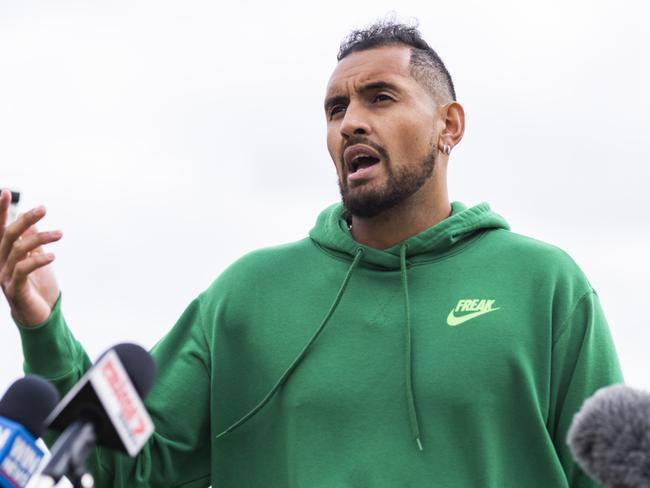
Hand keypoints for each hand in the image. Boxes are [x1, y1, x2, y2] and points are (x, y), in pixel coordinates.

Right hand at [0, 189, 61, 325]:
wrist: (39, 316)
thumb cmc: (38, 287)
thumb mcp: (36, 260)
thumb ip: (32, 243)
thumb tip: (32, 223)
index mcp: (4, 254)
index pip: (0, 229)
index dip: (0, 211)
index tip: (4, 191)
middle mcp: (0, 263)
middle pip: (9, 235)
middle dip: (25, 219)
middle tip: (44, 208)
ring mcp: (6, 276)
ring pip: (19, 250)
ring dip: (41, 238)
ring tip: (60, 234)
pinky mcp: (16, 289)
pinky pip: (24, 270)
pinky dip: (38, 260)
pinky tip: (52, 256)